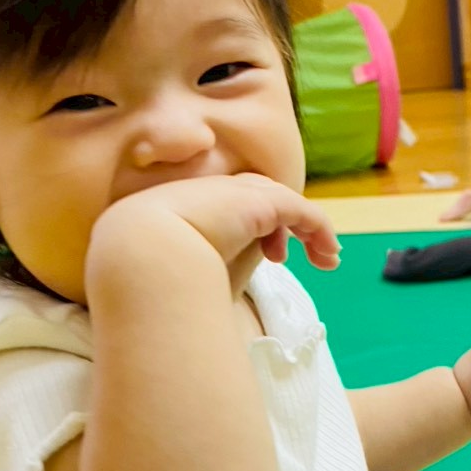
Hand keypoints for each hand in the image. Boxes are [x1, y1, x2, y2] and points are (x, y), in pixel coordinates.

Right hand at [95, 173, 340, 279]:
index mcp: (182, 208)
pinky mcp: (258, 201)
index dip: (251, 228)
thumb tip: (235, 276)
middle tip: (283, 256)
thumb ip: (210, 266)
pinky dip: (318, 230)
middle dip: (276, 223)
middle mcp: (207, 194)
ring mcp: (232, 193)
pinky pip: (298, 212)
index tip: (268, 257)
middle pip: (254, 198)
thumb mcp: (183, 274)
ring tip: (325, 257)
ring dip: (305, 227)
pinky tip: (329, 256)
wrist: (141, 254)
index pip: (225, 207)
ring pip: (279, 202)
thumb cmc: (155, 278)